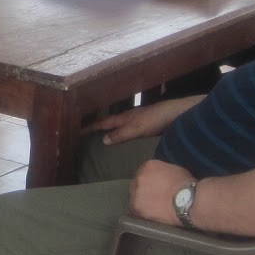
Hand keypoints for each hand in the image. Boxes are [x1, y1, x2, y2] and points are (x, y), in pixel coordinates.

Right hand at [88, 95, 203, 144]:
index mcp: (124, 117)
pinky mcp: (148, 123)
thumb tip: (103, 140)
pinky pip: (129, 129)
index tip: (78, 132)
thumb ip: (120, 134)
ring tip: (104, 138)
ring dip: (111, 130)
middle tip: (87, 134)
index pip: (103, 123)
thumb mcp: (136, 129)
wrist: (177, 114)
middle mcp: (129, 117)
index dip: (91, 128)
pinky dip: (123, 133)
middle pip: (110, 122)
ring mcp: (139, 119)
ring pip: (120, 125)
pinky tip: (126, 139)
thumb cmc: (155, 119)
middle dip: (99, 127)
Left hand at [127, 158, 194, 225]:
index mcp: (149, 166)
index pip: (144, 172)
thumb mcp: (174, 170)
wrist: (187, 201)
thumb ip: (162, 172)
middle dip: (143, 190)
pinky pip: (135, 209)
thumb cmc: (186, 186)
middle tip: (153, 197)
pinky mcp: (136, 206)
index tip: (154, 187)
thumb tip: (161, 178)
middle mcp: (139, 177)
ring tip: (152, 207)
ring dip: (141, 201)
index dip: (149, 181)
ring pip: (134, 196)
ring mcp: (136, 192)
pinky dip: (142, 211)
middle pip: (137, 183)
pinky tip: (150, 214)